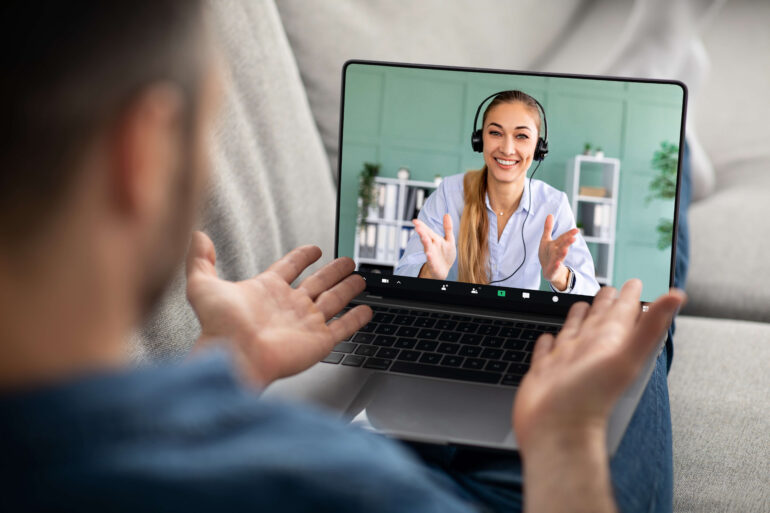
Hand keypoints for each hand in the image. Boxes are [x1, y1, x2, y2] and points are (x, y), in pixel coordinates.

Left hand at [185, 231, 371, 385]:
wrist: (232, 356)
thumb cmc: (217, 326)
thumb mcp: (202, 284)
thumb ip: (200, 259)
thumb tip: (197, 236)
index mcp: (268, 289)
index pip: (290, 267)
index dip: (302, 257)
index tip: (314, 249)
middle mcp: (289, 305)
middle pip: (319, 282)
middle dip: (334, 271)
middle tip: (348, 262)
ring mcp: (305, 323)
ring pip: (334, 300)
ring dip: (348, 289)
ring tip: (361, 279)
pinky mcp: (319, 341)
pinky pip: (343, 327)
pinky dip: (356, 319)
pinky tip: (366, 310)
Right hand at [413, 214, 455, 279]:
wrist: (444, 270)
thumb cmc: (445, 254)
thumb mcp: (449, 240)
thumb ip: (447, 228)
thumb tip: (446, 214)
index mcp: (434, 239)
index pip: (427, 231)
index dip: (422, 225)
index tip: (415, 220)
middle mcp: (431, 246)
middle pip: (426, 238)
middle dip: (422, 232)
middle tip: (417, 226)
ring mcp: (431, 255)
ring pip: (427, 248)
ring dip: (424, 242)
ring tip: (422, 236)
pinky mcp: (433, 264)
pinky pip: (431, 261)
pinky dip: (429, 257)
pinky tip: (428, 254)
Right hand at [512, 280, 684, 455]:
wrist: (556, 430)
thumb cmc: (590, 398)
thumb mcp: (625, 356)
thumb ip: (650, 326)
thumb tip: (677, 296)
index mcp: (609, 345)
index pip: (622, 315)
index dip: (628, 297)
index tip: (633, 283)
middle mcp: (589, 352)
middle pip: (599, 321)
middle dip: (605, 303)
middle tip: (609, 287)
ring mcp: (566, 363)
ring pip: (574, 333)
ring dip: (578, 318)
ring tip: (582, 305)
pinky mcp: (543, 373)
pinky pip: (546, 352)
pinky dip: (547, 343)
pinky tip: (548, 337)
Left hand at [538, 214, 577, 283]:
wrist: (549, 271)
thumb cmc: (548, 254)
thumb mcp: (546, 240)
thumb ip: (548, 228)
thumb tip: (550, 214)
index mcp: (556, 244)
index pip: (563, 238)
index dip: (569, 234)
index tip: (577, 230)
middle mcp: (557, 252)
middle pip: (563, 246)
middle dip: (567, 242)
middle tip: (574, 238)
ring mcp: (555, 261)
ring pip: (559, 256)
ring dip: (562, 253)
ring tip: (566, 249)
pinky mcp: (552, 269)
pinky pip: (554, 267)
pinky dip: (556, 265)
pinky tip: (558, 264)